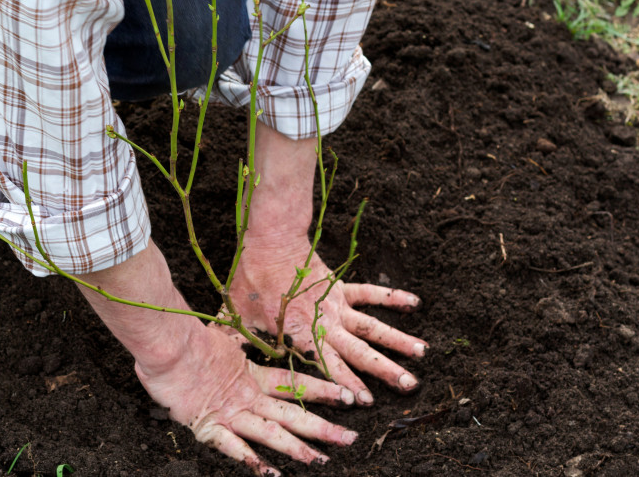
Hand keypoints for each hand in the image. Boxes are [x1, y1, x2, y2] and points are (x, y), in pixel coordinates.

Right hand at [79, 241, 355, 475]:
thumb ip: (232, 346)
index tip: (346, 395)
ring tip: (321, 459)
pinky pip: (234, 448)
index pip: (293, 383)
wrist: (165, 341)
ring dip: (297, 447)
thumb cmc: (185, 338)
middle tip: (350, 437)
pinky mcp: (209, 425)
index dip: (320, 390)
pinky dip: (252, 461)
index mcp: (249, 374)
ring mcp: (230, 412)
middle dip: (322, 426)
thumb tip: (241, 341)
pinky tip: (271, 474)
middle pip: (291, 413)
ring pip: (271, 433)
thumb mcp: (217, 340)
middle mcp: (246, 395)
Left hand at [230, 235, 428, 404]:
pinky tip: (416, 303)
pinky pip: (370, 293)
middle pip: (359, 352)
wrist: (269, 238)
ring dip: (397, 340)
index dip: (346, 384)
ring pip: (372, 327)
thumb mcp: (237, 313)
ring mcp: (336, 305)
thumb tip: (217, 355)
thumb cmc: (250, 278)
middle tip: (408, 386)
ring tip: (421, 354)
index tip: (365, 402)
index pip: (327, 366)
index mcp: (301, 334)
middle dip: (384, 371)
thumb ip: (233, 337)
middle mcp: (324, 322)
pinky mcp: (340, 287)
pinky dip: (392, 296)